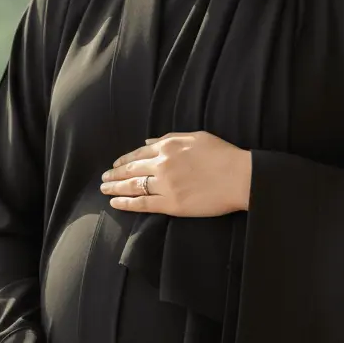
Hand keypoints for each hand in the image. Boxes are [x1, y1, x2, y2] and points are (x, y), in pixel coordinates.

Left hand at [100, 131, 251, 216]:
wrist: (240, 177)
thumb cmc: (222, 154)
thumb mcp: (196, 137)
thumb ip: (169, 138)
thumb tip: (148, 143)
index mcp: (168, 147)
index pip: (138, 154)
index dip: (124, 160)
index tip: (115, 165)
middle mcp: (162, 165)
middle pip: (131, 170)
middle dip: (114, 175)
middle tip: (103, 180)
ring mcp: (165, 186)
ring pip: (132, 187)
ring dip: (115, 188)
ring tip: (104, 191)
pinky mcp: (172, 205)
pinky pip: (142, 204)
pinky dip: (126, 204)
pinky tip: (115, 204)